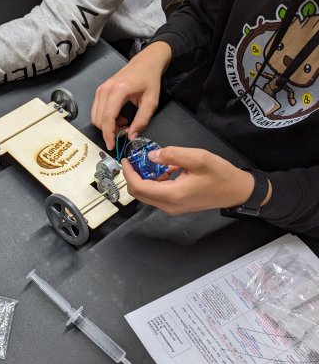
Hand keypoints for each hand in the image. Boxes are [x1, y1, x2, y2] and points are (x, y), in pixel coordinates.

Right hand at [91, 42, 171, 149]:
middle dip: (109, 131)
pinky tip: (118, 117)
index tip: (112, 146)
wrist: (145, 61)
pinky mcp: (99, 91)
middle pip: (98, 119)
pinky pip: (97, 111)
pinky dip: (105, 119)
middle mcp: (105, 89)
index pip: (107, 118)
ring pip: (95, 117)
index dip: (108, 134)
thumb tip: (131, 136)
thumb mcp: (151, 101)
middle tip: (125, 131)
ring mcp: (100, 89)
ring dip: (107, 126)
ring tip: (123, 123)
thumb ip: (142, 120)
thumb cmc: (150, 79)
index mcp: (118, 90)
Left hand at [122, 146, 264, 214]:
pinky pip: (157, 194)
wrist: (237, 191)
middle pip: (139, 193)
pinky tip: (164, 169)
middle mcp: (169, 206)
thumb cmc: (221, 175)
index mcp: (172, 195)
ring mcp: (172, 208)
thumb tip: (151, 156)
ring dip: (143, 178)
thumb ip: (173, 155)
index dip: (129, 173)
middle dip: (132, 176)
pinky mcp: (176, 205)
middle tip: (133, 159)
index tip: (126, 159)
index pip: (139, 187)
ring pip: (147, 194)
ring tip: (150, 162)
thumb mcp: (199, 158)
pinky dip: (154, 181)